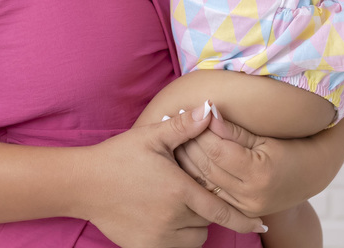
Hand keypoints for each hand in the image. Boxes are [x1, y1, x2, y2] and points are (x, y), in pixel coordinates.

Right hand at [84, 104, 267, 246]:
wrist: (83, 184)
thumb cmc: (119, 156)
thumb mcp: (152, 136)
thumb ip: (184, 126)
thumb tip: (210, 109)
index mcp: (178, 190)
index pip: (221, 210)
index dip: (244, 219)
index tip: (260, 222)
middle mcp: (171, 218)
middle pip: (207, 223)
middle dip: (206, 210)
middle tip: (190, 192)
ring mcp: (158, 237)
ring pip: (193, 239)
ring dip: (194, 227)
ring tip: (179, 206)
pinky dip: (177, 238)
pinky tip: (166, 220)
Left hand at [172, 111, 297, 217]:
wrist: (310, 176)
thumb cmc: (290, 148)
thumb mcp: (264, 137)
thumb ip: (235, 130)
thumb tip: (209, 113)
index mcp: (259, 173)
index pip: (218, 150)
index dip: (200, 130)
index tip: (187, 113)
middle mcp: (251, 195)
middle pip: (208, 167)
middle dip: (188, 144)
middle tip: (172, 123)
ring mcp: (244, 207)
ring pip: (204, 182)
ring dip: (187, 160)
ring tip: (174, 139)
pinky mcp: (239, 212)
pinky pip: (210, 192)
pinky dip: (197, 176)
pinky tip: (185, 160)